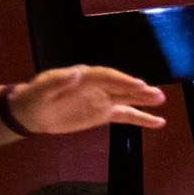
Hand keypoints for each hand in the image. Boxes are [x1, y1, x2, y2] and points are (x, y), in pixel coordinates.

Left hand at [8, 66, 169, 134]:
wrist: (32, 112)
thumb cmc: (34, 97)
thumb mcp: (42, 88)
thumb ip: (59, 81)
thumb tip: (77, 72)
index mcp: (84, 76)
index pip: (107, 76)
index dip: (123, 80)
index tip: (138, 85)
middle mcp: (97, 86)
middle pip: (121, 86)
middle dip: (139, 90)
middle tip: (156, 94)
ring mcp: (102, 100)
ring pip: (127, 99)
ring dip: (144, 100)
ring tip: (161, 101)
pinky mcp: (104, 114)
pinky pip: (126, 115)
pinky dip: (142, 118)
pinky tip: (158, 122)